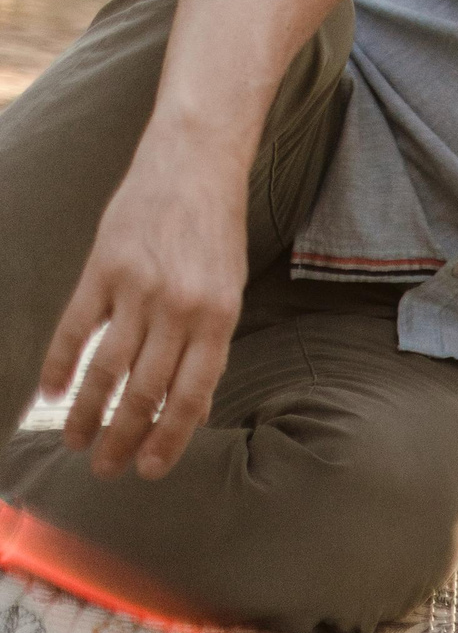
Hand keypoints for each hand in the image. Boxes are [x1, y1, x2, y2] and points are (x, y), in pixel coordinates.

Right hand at [39, 124, 251, 481]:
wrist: (196, 162)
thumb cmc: (216, 230)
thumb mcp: (229, 286)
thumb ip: (209, 343)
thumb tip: (194, 405)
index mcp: (219, 316)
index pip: (191, 395)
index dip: (169, 439)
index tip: (149, 470)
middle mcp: (179, 307)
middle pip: (144, 390)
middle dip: (123, 437)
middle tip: (105, 469)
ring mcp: (138, 288)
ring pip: (106, 368)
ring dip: (87, 413)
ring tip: (76, 442)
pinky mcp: (103, 268)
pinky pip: (75, 327)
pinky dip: (60, 363)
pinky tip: (51, 394)